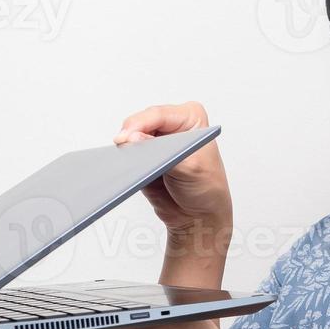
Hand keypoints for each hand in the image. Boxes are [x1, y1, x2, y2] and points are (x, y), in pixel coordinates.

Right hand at [112, 101, 232, 245]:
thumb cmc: (207, 188)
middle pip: (141, 122)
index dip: (139, 124)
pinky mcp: (144, 156)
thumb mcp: (190, 168)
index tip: (126, 137)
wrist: (199, 214)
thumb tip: (134, 139)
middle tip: (122, 148)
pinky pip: (128, 153)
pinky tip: (122, 166)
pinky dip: (124, 158)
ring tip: (123, 158)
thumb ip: (163, 153)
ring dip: (126, 147)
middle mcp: (173, 125)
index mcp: (191, 117)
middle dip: (131, 135)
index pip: (159, 114)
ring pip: (131, 136)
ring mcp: (156, 139)